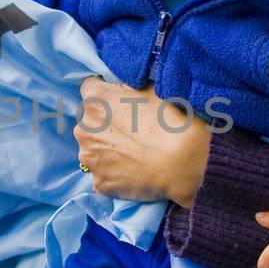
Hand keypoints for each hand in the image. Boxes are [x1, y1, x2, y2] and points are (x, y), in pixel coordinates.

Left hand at [74, 77, 211, 206]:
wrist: (183, 162)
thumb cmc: (171, 121)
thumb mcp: (151, 88)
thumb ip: (128, 86)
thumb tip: (125, 87)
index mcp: (96, 99)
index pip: (90, 88)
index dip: (107, 95)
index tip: (120, 103)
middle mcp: (84, 128)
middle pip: (89, 122)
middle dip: (105, 124)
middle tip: (132, 131)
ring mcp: (89, 157)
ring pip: (93, 149)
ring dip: (107, 149)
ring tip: (134, 154)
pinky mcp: (99, 181)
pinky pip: (102, 173)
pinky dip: (114, 172)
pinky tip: (133, 170)